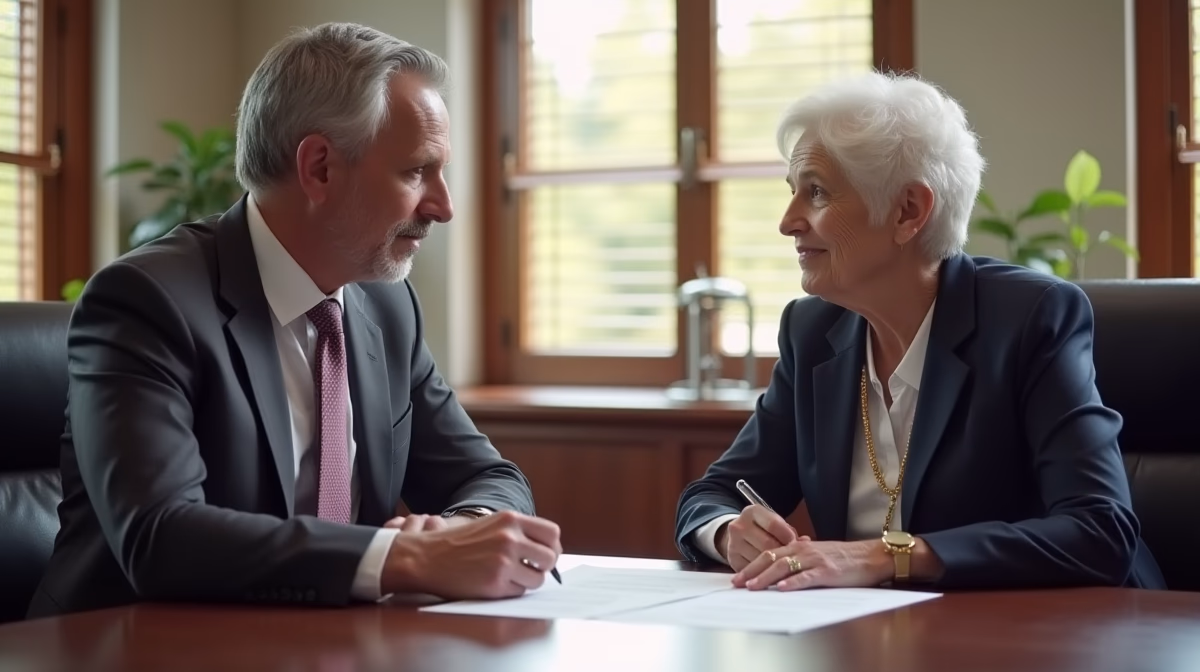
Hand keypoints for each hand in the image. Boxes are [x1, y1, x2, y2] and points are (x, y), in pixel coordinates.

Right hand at [381, 510, 561, 599]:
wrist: (427, 557)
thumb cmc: (458, 543)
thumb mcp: (491, 525)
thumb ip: (518, 532)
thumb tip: (548, 549)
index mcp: (511, 520)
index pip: (552, 533)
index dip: (552, 547)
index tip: (545, 555)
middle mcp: (510, 538)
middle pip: (550, 558)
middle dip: (543, 567)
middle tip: (530, 570)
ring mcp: (503, 561)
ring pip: (537, 579)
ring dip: (527, 582)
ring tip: (509, 577)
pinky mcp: (495, 584)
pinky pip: (519, 592)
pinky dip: (511, 591)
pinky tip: (495, 583)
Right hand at [717, 504, 799, 570]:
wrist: (738, 534)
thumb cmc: (762, 528)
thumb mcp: (773, 522)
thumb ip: (788, 531)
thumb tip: (806, 541)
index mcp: (752, 512)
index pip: (774, 525)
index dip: (788, 537)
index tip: (796, 545)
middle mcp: (739, 526)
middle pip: (767, 544)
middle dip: (783, 553)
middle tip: (792, 559)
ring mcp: (733, 543)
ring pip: (760, 559)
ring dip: (775, 565)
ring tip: (784, 566)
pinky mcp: (732, 559)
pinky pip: (754, 569)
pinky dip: (765, 572)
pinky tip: (772, 572)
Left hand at [732, 539, 892, 590]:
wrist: (871, 556)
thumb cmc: (845, 558)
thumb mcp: (818, 554)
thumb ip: (800, 559)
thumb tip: (782, 570)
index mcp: (799, 546)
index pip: (769, 554)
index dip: (751, 565)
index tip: (737, 578)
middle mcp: (804, 550)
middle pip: (771, 559)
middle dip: (751, 572)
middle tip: (736, 584)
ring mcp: (815, 560)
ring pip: (784, 567)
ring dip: (765, 577)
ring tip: (752, 587)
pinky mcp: (828, 571)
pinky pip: (806, 577)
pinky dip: (792, 583)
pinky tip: (781, 589)